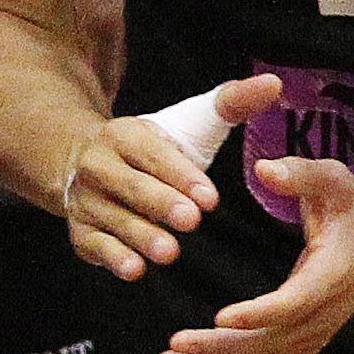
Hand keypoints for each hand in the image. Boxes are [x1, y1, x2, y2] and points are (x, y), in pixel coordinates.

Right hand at [68, 74, 277, 280]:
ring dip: (141, 236)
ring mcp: (86, 200)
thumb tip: (273, 84)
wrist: (83, 164)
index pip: (154, 154)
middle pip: (133, 186)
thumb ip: (231, 104)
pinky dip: (113, 258)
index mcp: (125, 135)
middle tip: (192, 220)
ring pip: (114, 219)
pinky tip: (134, 269)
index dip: (181, 174)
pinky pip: (96, 246)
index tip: (210, 197)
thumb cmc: (151, 150)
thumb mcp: (187, 122)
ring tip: (169, 252)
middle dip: (162, 203)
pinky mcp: (81, 231)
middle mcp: (99, 165)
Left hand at [157, 156, 353, 353]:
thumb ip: (300, 173)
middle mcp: (325, 313)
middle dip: (218, 347)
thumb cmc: (352, 207)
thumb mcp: (334, 179)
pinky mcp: (302, 342)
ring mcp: (314, 333)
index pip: (295, 302)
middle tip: (172, 347)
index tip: (221, 317)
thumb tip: (264, 169)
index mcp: (333, 274)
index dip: (259, 313)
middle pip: (269, 341)